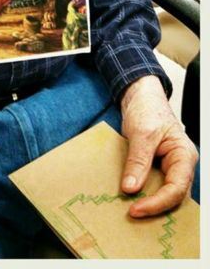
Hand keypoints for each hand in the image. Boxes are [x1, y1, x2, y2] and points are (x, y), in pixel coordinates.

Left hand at [120, 75, 197, 216]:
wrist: (140, 97)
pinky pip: (151, 186)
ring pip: (163, 194)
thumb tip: (130, 188)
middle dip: (154, 208)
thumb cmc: (148, 109)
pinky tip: (127, 200)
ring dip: (148, 203)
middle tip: (131, 215)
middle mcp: (180, 166)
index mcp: (184, 156)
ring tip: (129, 212)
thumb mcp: (142, 133)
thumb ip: (137, 160)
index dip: (157, 203)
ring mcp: (168, 168)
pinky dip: (142, 194)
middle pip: (173, 197)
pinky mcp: (155, 168)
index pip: (176, 189)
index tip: (135, 209)